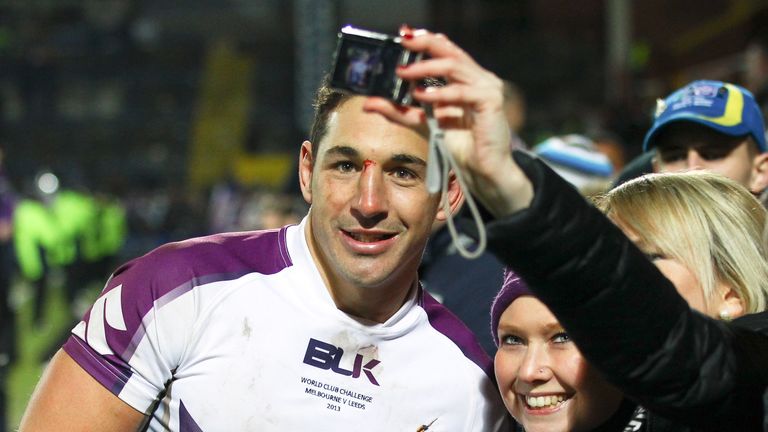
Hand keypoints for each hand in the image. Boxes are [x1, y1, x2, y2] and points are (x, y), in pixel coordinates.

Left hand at [362, 27, 532, 215]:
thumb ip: (398, 111)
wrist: (483, 170)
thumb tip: (368, 103)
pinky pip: (463, 92)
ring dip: (427, 68)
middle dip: (425, 44)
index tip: (402, 36)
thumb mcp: (422, 123)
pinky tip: (422, 95)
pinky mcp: (491, 102)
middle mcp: (478, 78)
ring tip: (404, 72)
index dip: (425, 40)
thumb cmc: (460, 145)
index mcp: (465, 78)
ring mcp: (487, 87)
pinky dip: (441, 92)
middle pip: (450, 51)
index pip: (445, 50)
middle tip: (402, 44)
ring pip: (455, 66)